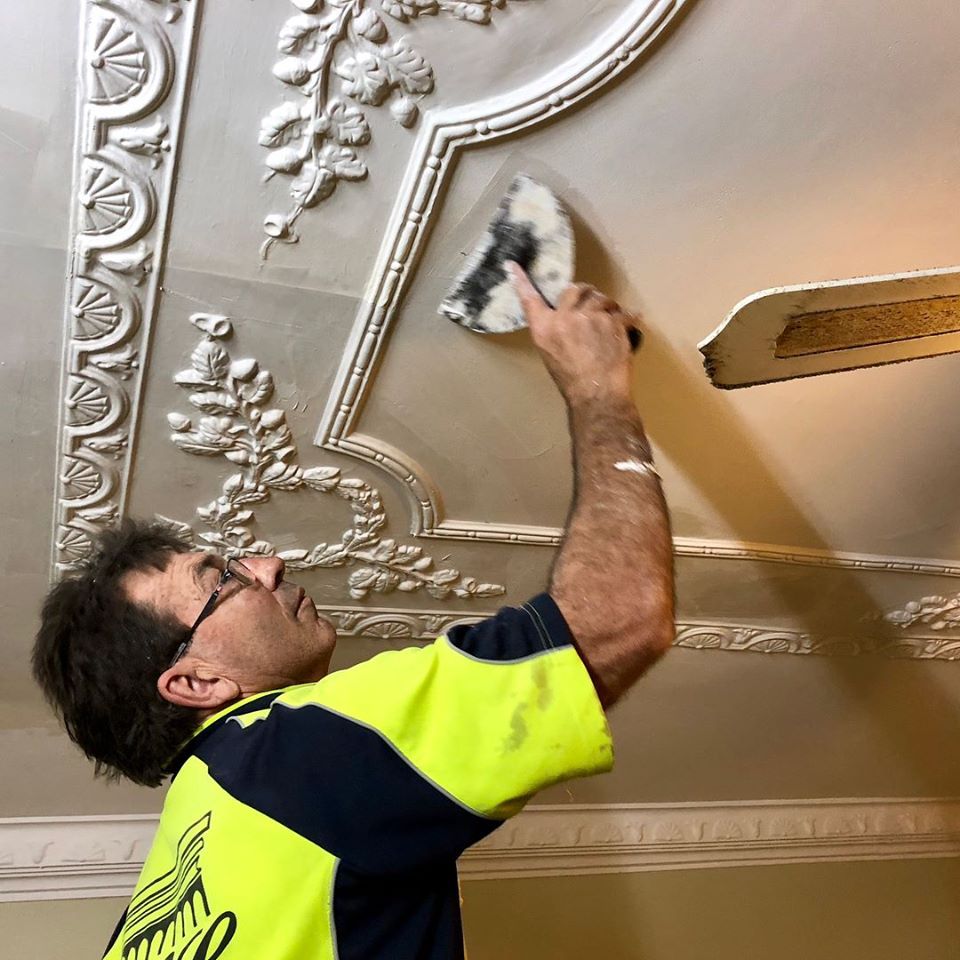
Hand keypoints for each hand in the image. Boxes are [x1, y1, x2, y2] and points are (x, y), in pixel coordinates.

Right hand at [509, 262, 639, 405]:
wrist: (596, 395)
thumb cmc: (570, 381)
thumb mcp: (550, 355)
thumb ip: (553, 331)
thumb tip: (563, 316)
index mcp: (545, 328)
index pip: (530, 299)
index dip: (522, 281)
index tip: (514, 265)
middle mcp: (566, 317)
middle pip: (575, 289)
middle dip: (584, 294)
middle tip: (590, 307)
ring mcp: (592, 317)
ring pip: (602, 298)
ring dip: (606, 306)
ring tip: (608, 322)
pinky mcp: (615, 322)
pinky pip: (624, 312)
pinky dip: (627, 319)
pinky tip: (629, 324)